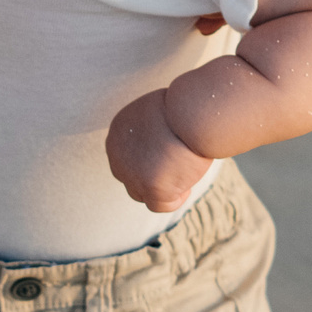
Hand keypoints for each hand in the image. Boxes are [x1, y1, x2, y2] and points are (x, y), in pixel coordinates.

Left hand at [107, 91, 212, 211]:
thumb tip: (160, 150)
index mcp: (118, 131)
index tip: (171, 152)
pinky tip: (187, 187)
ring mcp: (132, 173)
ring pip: (141, 193)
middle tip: (179, 164)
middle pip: (131, 176)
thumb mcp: (159, 113)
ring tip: (184, 172)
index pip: (128, 156)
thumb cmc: (186, 106)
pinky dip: (175, 199)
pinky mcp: (151, 188)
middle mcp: (117, 153)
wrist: (194, 110)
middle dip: (153, 174)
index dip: (149, 158)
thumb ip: (151, 132)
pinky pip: (159, 205)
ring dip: (162, 186)